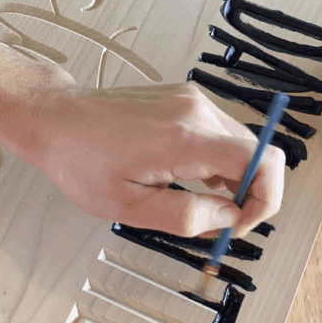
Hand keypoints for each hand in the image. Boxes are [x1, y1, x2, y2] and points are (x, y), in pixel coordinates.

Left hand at [10, 81, 285, 237]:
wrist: (56, 118)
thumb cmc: (80, 158)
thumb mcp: (128, 206)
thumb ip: (186, 217)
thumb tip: (228, 219)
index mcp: (183, 138)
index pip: (260, 159)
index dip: (265, 198)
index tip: (242, 223)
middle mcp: (194, 111)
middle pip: (258, 153)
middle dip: (249, 195)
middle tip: (219, 223)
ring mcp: (191, 101)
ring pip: (241, 145)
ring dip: (233, 180)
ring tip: (195, 201)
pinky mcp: (185, 99)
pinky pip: (220, 134)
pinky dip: (218, 162)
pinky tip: (187, 178)